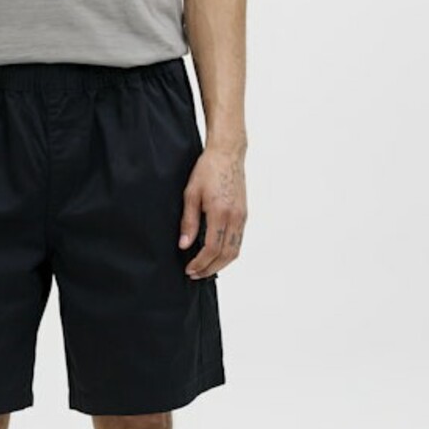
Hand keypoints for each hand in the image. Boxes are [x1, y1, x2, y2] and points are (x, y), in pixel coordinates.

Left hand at [178, 146, 246, 277]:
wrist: (227, 154)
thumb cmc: (208, 169)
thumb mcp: (191, 194)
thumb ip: (189, 221)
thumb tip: (184, 245)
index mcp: (220, 212)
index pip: (211, 248)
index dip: (200, 263)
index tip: (189, 269)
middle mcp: (235, 217)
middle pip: (225, 255)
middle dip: (209, 268)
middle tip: (194, 274)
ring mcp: (242, 217)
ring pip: (235, 251)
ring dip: (220, 264)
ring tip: (204, 268)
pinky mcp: (244, 215)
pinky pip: (238, 241)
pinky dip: (228, 254)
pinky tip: (216, 255)